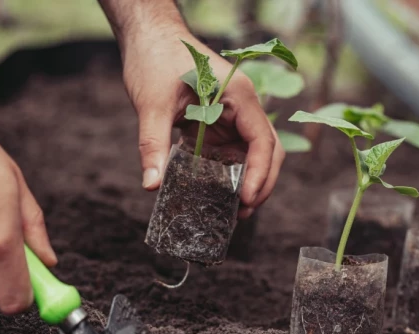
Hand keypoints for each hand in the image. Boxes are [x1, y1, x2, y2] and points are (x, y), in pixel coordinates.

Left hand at [114, 16, 284, 217]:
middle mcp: (243, 107)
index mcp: (239, 96)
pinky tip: (221, 194)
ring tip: (237, 211)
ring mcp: (234, 116)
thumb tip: (151, 185)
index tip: (248, 199)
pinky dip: (232, 174)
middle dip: (262, 183)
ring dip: (251, 181)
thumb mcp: (152, 103)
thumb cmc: (154, 59)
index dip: (260, 173)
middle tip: (245, 212)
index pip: (263, 140)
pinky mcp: (219, 123)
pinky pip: (233, 152)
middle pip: (269, 150)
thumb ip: (152, 143)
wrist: (149, 37)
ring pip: (255, 154)